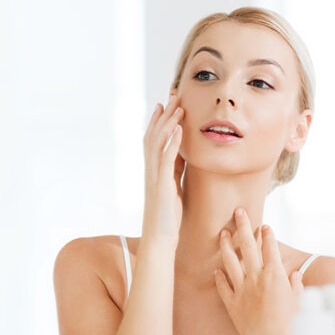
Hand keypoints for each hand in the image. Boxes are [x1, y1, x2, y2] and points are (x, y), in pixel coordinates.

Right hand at [141, 95, 184, 249]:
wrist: (159, 238)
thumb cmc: (167, 217)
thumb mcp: (173, 187)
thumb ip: (175, 170)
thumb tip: (183, 155)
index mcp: (155, 170)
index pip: (155, 138)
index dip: (160, 120)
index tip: (167, 103)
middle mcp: (151, 169)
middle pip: (154, 134)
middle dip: (164, 114)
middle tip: (173, 95)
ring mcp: (154, 176)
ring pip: (158, 142)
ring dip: (168, 122)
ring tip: (178, 106)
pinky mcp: (161, 185)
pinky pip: (166, 159)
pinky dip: (172, 142)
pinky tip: (178, 130)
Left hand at [214, 208, 302, 334]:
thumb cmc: (292, 324)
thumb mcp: (300, 302)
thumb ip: (296, 286)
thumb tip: (295, 274)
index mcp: (275, 274)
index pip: (270, 248)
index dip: (267, 235)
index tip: (264, 225)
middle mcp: (256, 277)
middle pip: (248, 246)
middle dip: (244, 226)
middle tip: (238, 211)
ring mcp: (242, 289)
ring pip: (231, 262)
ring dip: (226, 246)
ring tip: (222, 233)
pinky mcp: (232, 303)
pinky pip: (223, 287)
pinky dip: (219, 278)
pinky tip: (216, 270)